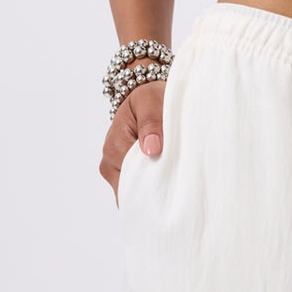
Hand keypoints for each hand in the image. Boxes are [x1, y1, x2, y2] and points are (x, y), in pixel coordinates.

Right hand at [101, 78, 166, 204]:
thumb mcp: (151, 100)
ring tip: (176, 177)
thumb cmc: (149, 99)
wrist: (147, 99)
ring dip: (155, 188)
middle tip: (181, 179)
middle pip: (133, 189)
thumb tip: (151, 150)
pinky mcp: (124, 178)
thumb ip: (151, 122)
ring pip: (136, 193)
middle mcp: (110, 163)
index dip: (155, 177)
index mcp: (115, 145)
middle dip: (155, 187)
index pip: (133, 175)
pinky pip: (139, 191)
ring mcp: (116, 173)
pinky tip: (168, 181)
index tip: (176, 175)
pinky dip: (154, 188)